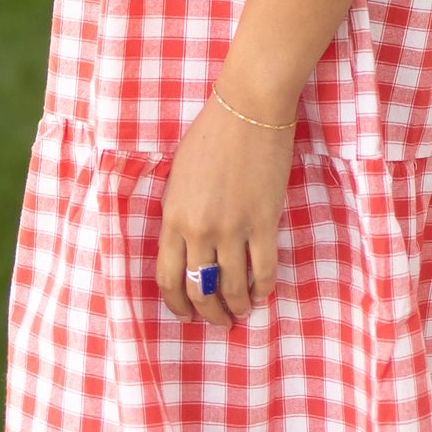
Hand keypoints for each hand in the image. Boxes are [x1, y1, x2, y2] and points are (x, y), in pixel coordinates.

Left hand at [156, 85, 296, 327]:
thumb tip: (186, 248)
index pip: (167, 278)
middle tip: (218, 321)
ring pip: (231, 288)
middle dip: (207, 314)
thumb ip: (177, 213)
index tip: (186, 315)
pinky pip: (264, 271)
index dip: (176, 304)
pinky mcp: (264, 222)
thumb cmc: (211, 135)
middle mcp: (199, 229)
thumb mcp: (178, 175)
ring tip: (241, 313)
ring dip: (237, 307)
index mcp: (173, 217)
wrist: (248, 110)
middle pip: (198, 290)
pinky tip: (262, 294)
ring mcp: (232, 228)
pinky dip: (263, 289)